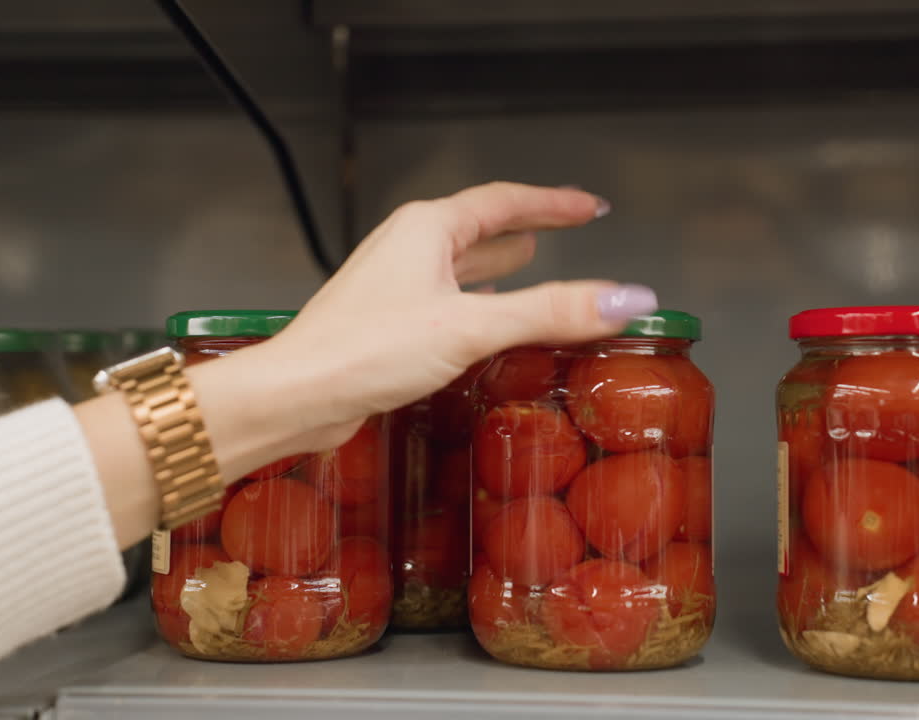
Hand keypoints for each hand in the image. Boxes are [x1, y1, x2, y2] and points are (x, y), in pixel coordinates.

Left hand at [258, 182, 658, 447]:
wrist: (296, 396)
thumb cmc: (360, 351)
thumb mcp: (470, 326)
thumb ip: (550, 311)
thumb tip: (622, 298)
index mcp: (426, 229)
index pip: (505, 201)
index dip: (553, 202)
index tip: (590, 207)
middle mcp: (408, 249)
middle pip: (481, 227)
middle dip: (528, 226)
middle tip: (567, 225)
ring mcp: (395, 286)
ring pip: (461, 264)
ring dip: (499, 263)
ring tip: (530, 258)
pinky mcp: (387, 324)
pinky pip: (447, 300)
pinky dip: (477, 301)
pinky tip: (485, 320)